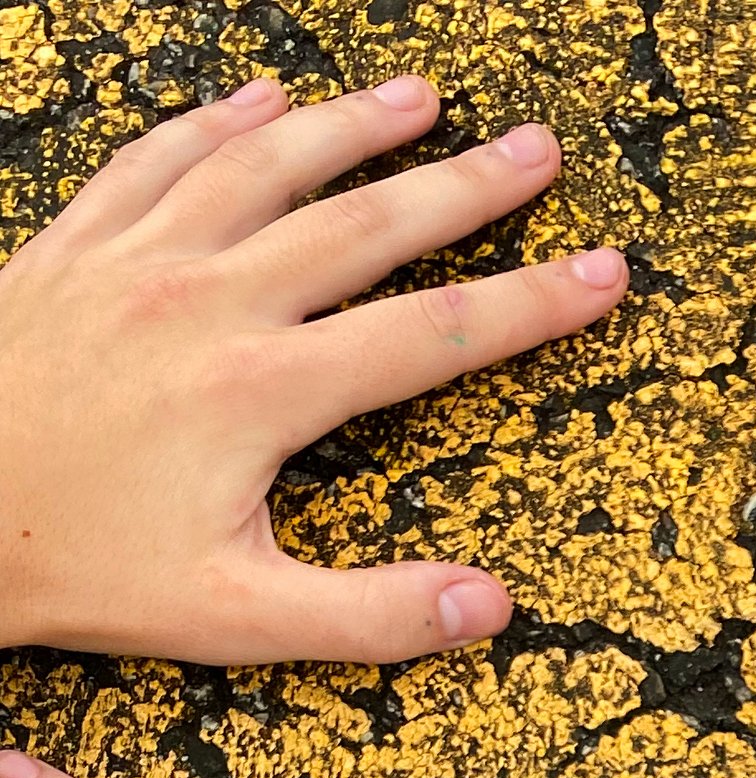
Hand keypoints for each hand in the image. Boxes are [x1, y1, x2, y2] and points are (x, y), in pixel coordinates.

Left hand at [0, 74, 628, 665]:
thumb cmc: (77, 568)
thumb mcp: (235, 619)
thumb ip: (370, 616)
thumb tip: (486, 607)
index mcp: (261, 390)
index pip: (429, 335)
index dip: (529, 304)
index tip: (600, 274)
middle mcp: (207, 301)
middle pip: (364, 223)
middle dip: (465, 186)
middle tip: (537, 152)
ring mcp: (135, 261)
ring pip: (265, 166)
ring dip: (351, 126)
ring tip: (420, 98)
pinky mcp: (73, 248)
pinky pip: (156, 158)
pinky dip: (216, 123)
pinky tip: (259, 102)